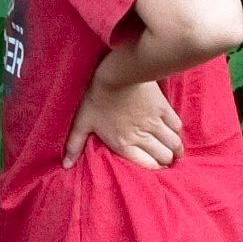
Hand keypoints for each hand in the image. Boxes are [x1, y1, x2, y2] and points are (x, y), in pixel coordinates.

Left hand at [65, 69, 183, 169]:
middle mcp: (142, 137)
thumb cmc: (96, 96)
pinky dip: (177, 132)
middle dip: (166, 161)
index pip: (147, 165)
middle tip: (166, 161)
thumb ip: (75, 144)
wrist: (118, 72)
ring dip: (176, 150)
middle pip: (164, 157)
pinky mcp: (163, 109)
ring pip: (173, 144)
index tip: (156, 167)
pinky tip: (175, 133)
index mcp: (123, 144)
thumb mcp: (82, 121)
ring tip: (176, 153)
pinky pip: (176, 126)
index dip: (155, 169)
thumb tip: (65, 165)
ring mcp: (155, 123)